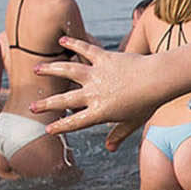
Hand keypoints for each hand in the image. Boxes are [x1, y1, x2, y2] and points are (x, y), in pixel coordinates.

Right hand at [31, 36, 155, 150]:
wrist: (158, 80)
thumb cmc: (147, 103)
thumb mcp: (133, 122)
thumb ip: (119, 134)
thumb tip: (109, 149)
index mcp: (101, 112)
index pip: (76, 123)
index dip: (61, 127)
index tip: (47, 129)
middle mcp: (94, 93)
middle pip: (65, 100)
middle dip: (47, 104)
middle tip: (32, 107)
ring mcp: (97, 74)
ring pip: (67, 71)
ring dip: (50, 70)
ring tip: (36, 69)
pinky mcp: (104, 58)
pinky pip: (85, 49)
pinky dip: (74, 43)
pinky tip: (62, 40)